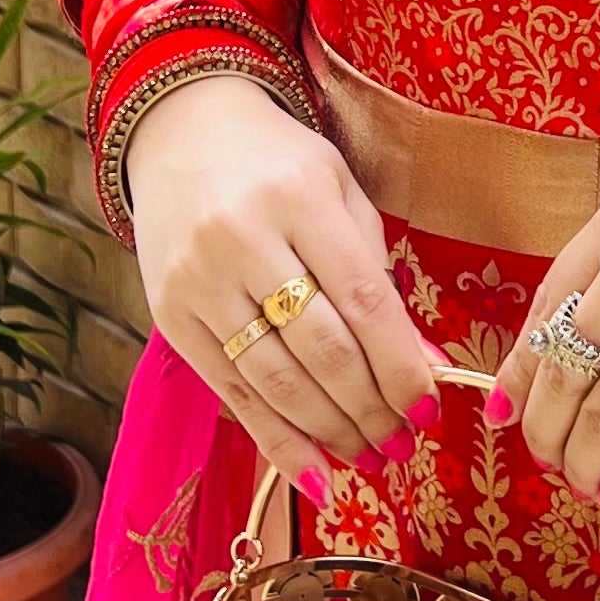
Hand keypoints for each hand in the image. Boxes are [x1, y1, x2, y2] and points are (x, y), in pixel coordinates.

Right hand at [128, 71, 439, 489]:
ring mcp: (199, 281)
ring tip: (370, 457)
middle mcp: (243, 239)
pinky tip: (315, 472)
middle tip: (403, 442)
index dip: (400, 364)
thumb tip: (424, 365)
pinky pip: (232, 392)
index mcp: (300, 197)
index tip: (429, 408)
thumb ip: (379, 274)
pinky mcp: (170, 314)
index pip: (363, 300)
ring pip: (276, 380)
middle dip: (371, 407)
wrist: (181, 128)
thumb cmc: (280, 164)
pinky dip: (277, 439)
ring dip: (331, 431)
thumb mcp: (340, 193)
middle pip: (321, 348)